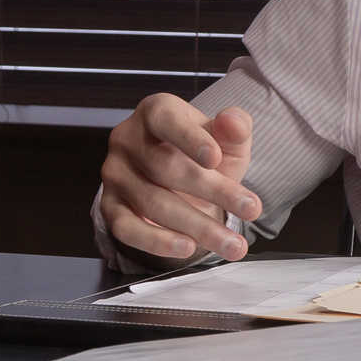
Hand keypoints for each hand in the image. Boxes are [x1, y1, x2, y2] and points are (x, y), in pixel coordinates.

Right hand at [99, 94, 259, 262]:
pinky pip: (127, 229)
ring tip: (232, 244)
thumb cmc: (205, 155)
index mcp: (155, 112)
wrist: (182, 183)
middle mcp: (127, 139)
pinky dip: (157, 242)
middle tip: (251, 209)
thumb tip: (234, 122)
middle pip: (166, 168)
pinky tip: (187, 248)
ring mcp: (115, 174)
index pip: (168, 121)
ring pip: (153, 203)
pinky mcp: (109, 206)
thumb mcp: (226, 140)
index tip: (215, 159)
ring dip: (197, 226)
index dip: (190, 140)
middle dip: (213, 192)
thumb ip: (235, 128)